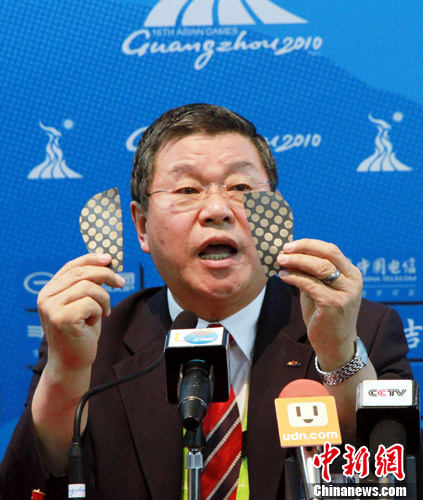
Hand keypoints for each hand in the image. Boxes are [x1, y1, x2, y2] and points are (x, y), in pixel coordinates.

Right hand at [37, 253, 124, 373]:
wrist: (72, 363)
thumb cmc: (81, 332)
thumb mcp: (85, 303)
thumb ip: (89, 284)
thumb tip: (106, 262)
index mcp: (49, 291)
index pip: (71, 266)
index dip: (91, 259)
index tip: (109, 258)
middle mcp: (46, 297)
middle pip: (81, 273)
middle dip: (105, 274)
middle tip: (121, 282)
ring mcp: (51, 308)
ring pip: (88, 287)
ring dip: (104, 299)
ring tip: (103, 312)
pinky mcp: (61, 318)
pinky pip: (90, 303)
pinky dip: (98, 312)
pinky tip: (93, 323)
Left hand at [277, 239, 362, 369]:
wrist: (334, 344)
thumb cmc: (324, 314)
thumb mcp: (319, 289)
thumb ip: (310, 273)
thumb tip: (289, 255)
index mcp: (351, 274)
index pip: (331, 250)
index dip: (309, 245)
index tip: (290, 245)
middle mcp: (352, 281)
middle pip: (327, 254)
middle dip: (303, 249)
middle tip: (284, 250)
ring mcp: (345, 293)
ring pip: (320, 267)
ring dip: (297, 262)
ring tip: (280, 261)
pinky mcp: (334, 304)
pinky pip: (310, 284)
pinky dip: (295, 277)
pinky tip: (283, 276)